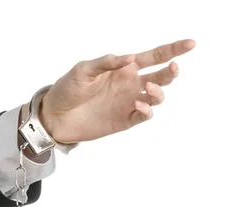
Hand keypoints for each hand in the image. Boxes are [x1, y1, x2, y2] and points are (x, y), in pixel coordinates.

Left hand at [38, 39, 195, 143]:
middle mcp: (131, 84)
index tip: (191, 44)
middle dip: (171, 72)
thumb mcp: (83, 70)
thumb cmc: (68, 89)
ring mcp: (129, 103)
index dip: (173, 50)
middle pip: (161, 77)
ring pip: (157, 97)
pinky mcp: (125, 120)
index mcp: (124, 68)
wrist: (56, 117)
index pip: (154, 56)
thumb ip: (106, 63)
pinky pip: (144, 115)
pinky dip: (146, 110)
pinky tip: (138, 104)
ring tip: (148, 89)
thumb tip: (129, 57)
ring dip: (158, 92)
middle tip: (172, 68)